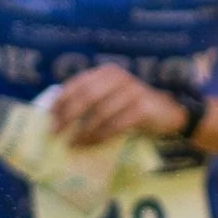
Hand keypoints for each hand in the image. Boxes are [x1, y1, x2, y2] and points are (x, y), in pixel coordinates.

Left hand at [45, 64, 193, 147]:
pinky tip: (89, 145)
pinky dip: (99, 136)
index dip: (61, 100)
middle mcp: (119, 77)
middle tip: (55, 132)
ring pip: (99, 112)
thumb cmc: (133, 108)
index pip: (78, 83)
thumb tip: (57, 116)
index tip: (49, 117)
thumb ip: (90, 101)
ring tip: (72, 144)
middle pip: (86, 96)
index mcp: (107, 72)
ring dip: (82, 131)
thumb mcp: (111, 98)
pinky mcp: (142, 108)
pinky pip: (114, 125)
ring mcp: (132, 91)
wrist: (168, 114)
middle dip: (67, 115)